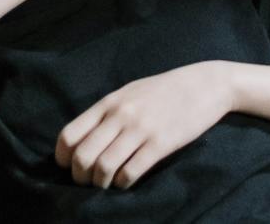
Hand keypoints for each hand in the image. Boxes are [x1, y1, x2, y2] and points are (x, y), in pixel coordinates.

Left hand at [56, 61, 234, 188]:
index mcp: (109, 102)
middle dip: (80, 177)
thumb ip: (108, 112)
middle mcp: (120, 115)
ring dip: (100, 184)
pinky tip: (127, 182)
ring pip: (104, 167)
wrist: (206, 84)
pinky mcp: (160, 143)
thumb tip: (83, 140)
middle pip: (82, 156)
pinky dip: (123, 184)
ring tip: (107, 184)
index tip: (71, 167)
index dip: (63, 158)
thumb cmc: (166, 90)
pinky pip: (130, 172)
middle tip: (88, 182)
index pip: (69, 135)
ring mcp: (141, 129)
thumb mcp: (131, 92)